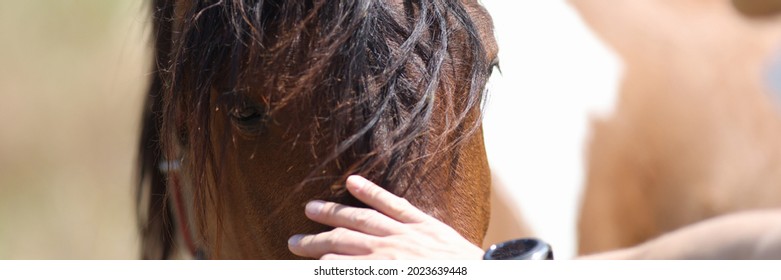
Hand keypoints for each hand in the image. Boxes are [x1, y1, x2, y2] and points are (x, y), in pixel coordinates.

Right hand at [288, 175, 483, 259]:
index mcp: (384, 272)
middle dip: (314, 243)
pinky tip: (352, 181)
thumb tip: (342, 270)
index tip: (303, 263)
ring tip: (310, 208)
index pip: (338, 268)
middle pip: (342, 244)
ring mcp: (406, 233)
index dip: (318, 266)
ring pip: (361, 220)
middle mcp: (389, 251)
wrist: (484, 279)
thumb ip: (372, 276)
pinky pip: (393, 204)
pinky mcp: (424, 222)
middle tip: (292, 241)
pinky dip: (372, 191)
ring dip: (333, 214)